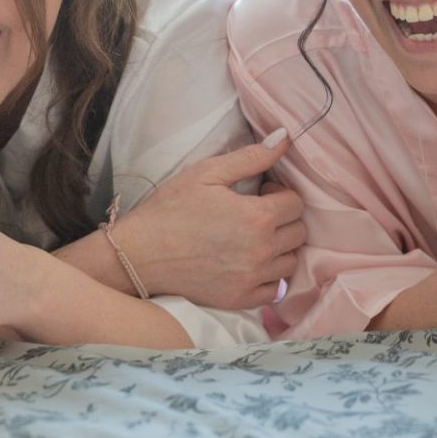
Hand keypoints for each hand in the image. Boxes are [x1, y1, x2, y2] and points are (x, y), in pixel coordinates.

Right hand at [113, 131, 304, 308]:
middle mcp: (261, 251)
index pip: (295, 203)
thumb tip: (285, 138)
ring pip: (290, 261)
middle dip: (282, 218)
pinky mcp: (240, 299)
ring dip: (278, 247)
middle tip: (254, 213)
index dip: (278, 194)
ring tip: (251, 238)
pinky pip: (275, 289)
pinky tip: (247, 262)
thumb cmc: (170, 209)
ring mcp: (252, 279)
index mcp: (257, 217)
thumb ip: (251, 157)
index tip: (258, 193)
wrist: (138, 254)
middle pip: (298, 232)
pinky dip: (268, 276)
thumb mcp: (206, 173)